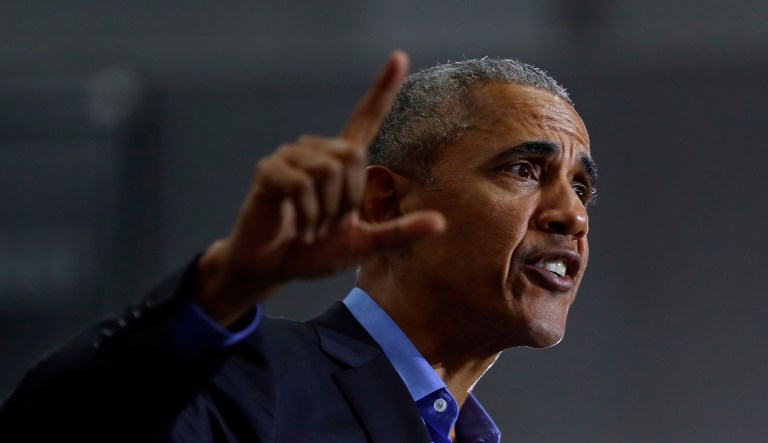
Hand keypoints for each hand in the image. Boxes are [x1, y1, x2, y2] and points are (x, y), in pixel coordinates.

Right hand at [196, 51, 445, 325]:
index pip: (366, 118)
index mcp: (341, 161)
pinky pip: (301, 184)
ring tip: (311, 226)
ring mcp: (290, 158)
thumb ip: (399, 232)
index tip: (400, 57)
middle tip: (329, 224)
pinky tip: (298, 226)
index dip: (382, 89)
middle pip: (351, 156)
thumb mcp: (363, 243)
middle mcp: (316, 151)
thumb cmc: (315, 251)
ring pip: (326, 172)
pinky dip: (307, 214)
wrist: (272, 268)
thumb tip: (442, 222)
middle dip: (346, 199)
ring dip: (325, 212)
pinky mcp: (269, 171)